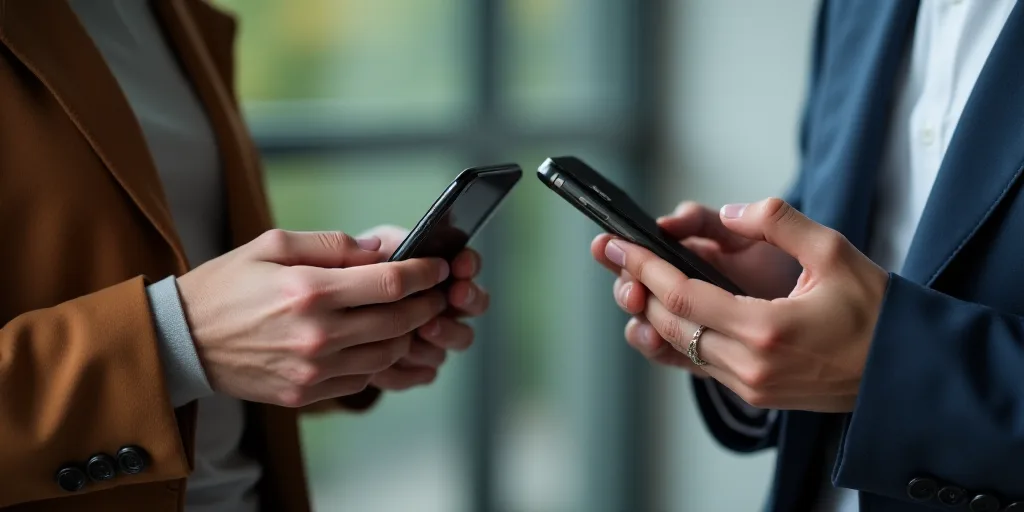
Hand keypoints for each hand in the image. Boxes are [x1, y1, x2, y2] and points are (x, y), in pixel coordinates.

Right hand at [177, 229, 449, 407]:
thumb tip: (379, 250)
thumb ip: (331, 244)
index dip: (424, 273)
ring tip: (407, 317)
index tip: (437, 266)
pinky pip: (363, 378)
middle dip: (427, 304)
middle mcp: (318, 335)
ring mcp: (314, 369)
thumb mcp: (272, 244)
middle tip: (434, 292)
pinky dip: (378, 360)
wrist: (181, 340)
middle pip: (399, 322)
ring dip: (406, 335)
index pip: (391, 283)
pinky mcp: (307, 393)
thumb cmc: (226, 286)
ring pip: (387, 354)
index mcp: (310, 291)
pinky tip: (376, 341)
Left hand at [357, 225, 489, 390]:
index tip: (460, 264)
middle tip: (453, 297)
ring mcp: (430, 341)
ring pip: (452, 341)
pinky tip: (393, 360)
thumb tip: (410, 246)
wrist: (329, 312)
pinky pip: (423, 373)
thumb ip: (392, 244)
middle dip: (468, 301)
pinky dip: (410, 368)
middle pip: (475, 307)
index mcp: (437, 272)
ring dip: (441, 336)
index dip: (469, 265)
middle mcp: (442, 307)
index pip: (468, 265)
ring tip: (422, 329)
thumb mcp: (369, 248)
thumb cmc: (353, 272)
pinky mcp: (412, 369)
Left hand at [594, 198, 888, 411]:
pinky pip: (699, 365)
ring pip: (679, 349)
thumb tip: (733, 213)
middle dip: (639, 288)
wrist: (904, 373)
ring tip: (631, 281)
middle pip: (671, 326)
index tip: (620, 245)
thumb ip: (779, 223)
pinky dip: (676, 338)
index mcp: (767, 329)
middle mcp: (750, 365)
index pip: (685, 297)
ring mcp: (750, 386)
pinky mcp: (754, 394)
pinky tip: (663, 314)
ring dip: (653, 314)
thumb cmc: (876, 311)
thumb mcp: (834, 252)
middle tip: (614, 257)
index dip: (646, 268)